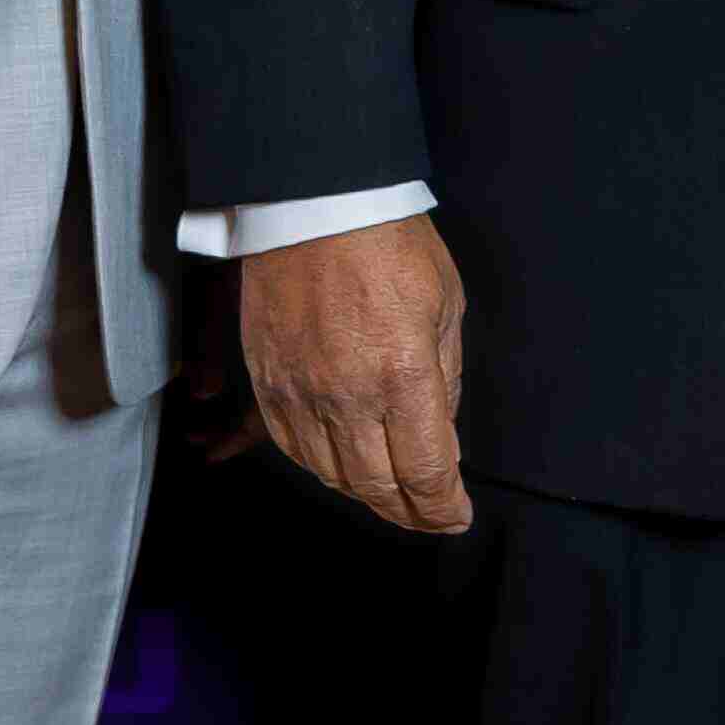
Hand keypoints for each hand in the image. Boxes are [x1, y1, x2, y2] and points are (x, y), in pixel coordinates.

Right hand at [240, 214, 471, 533]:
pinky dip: (321, 469)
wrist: (313, 207)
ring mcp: (301, 394)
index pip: (424, 471)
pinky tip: (342, 467)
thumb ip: (446, 377)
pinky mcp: (268, 384)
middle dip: (410, 512)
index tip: (456, 516)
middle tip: (430, 517)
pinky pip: (292, 448)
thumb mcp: (446, 306)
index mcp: (403, 376)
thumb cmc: (389, 245)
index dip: (443, 507)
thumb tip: (443, 432)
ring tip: (391, 498)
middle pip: (377, 485)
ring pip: (332, 475)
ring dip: (367, 495)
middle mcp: (348, 397)